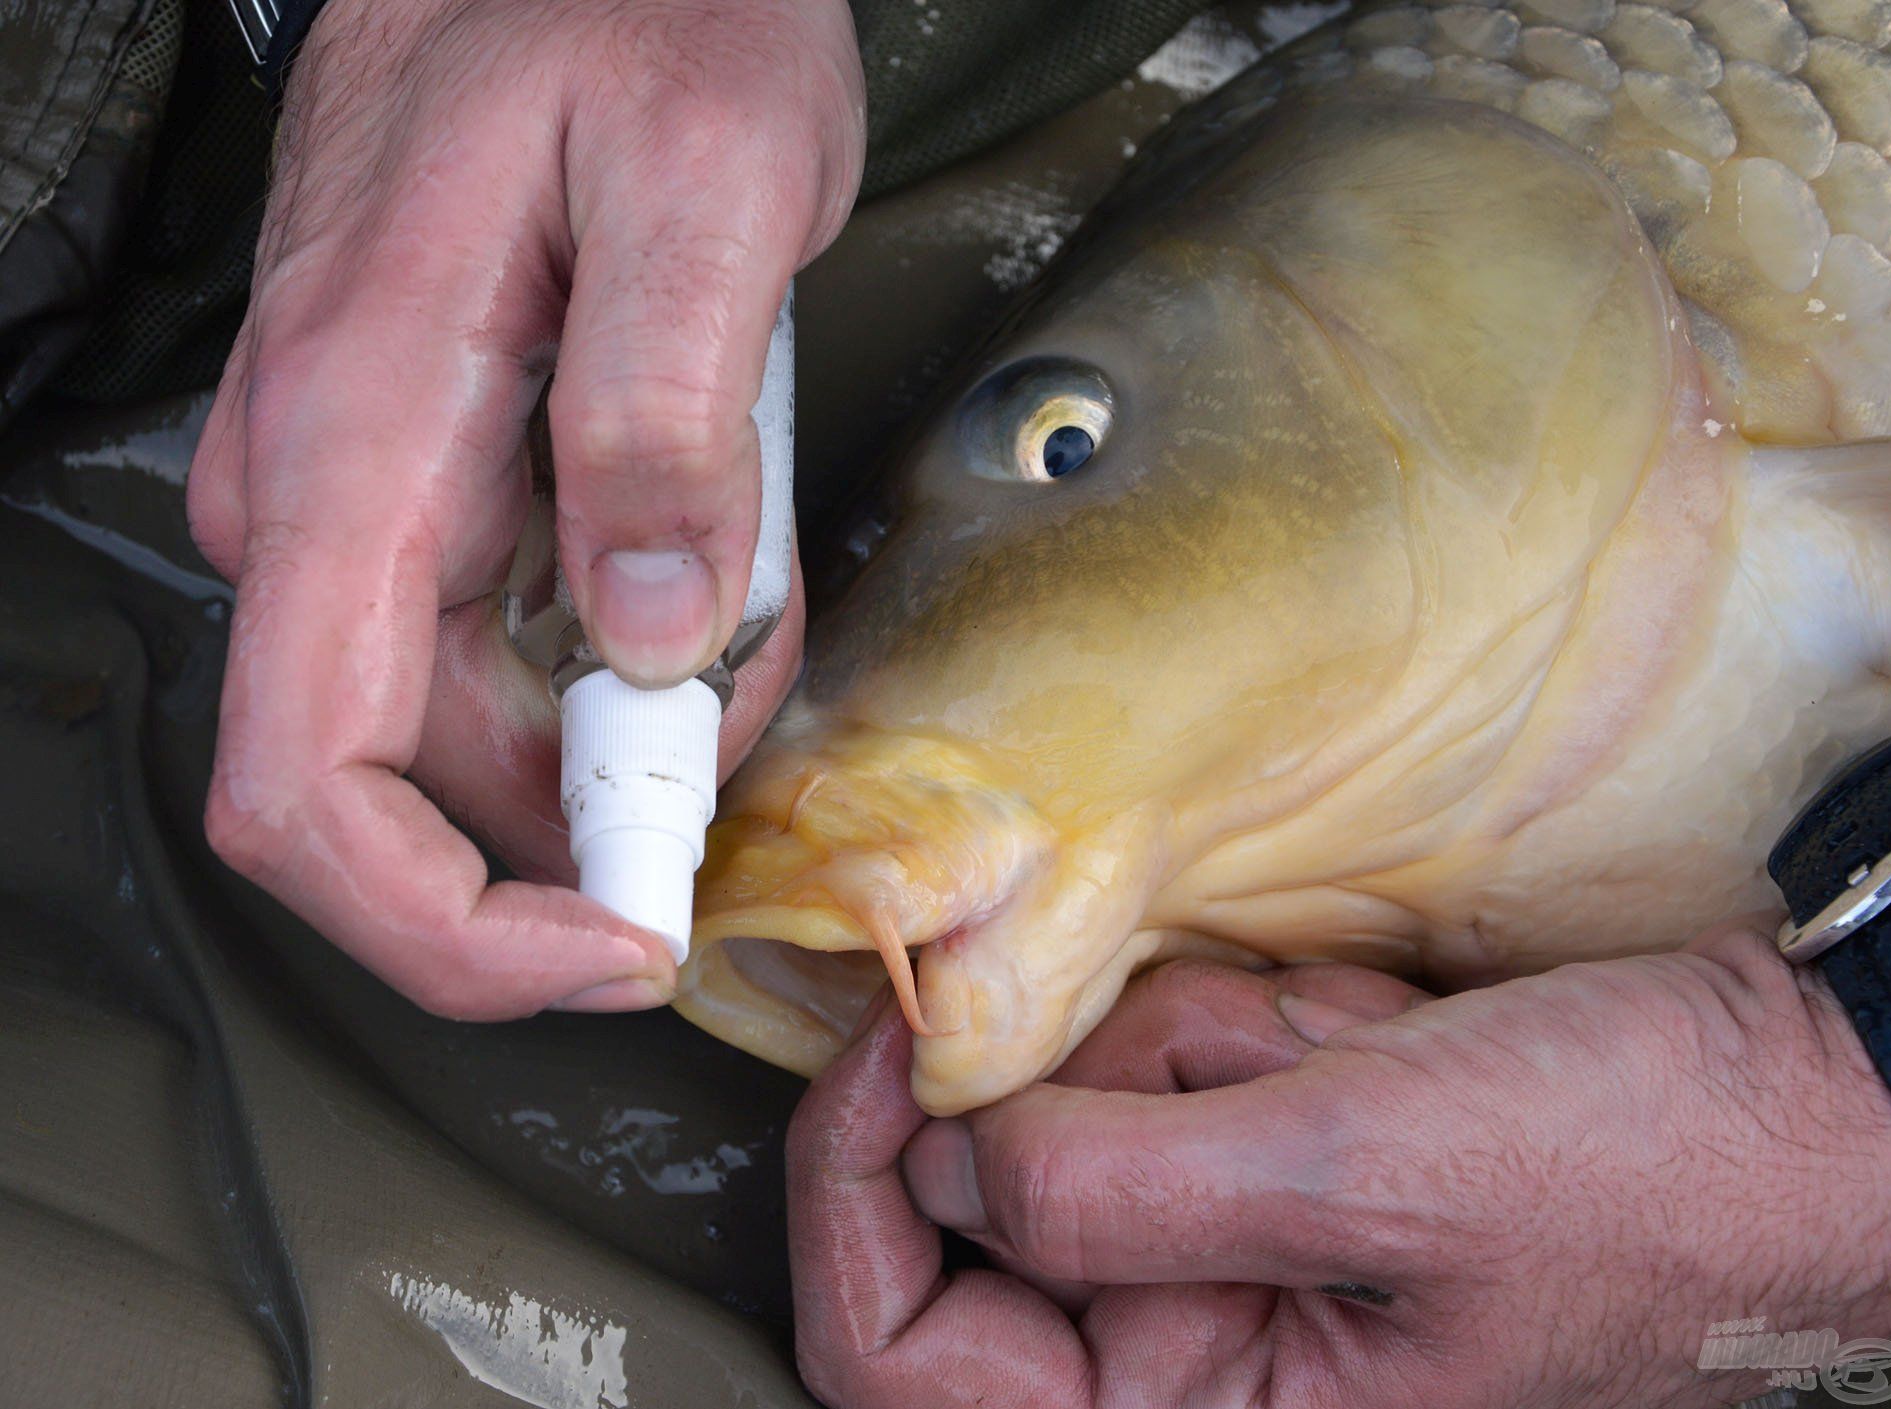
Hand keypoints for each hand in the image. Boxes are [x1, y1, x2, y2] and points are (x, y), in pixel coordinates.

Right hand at [186, 0, 861, 1015]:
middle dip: (591, 826)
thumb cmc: (632, 7)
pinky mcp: (429, 482)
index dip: (452, 929)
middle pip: (409, 789)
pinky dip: (627, 661)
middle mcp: (327, 492)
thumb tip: (645, 643)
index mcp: (357, 444)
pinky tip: (711, 579)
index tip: (610, 945)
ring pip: (477, 723)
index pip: (309, 789)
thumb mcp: (703, 188)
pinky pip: (511, 637)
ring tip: (747, 611)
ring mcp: (369, 495)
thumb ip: (662, 421)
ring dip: (629, 735)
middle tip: (742, 751)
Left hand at [788, 934, 1890, 1406]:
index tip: (889, 1045)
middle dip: (1114, 1085)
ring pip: (1092, 1099)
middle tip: (1261, 1047)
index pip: (903, 1362)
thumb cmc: (1650, 1173)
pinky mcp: (1269, 1153)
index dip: (852, 1195)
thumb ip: (1123, 1186)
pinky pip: (1180, 1057)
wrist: (1803, 1093)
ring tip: (1359, 1047)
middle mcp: (1192, 1352)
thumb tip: (935, 1154)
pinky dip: (1259, 1022)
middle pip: (996, 1194)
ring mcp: (1229, 1244)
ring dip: (1217, 1041)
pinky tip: (1375, 1034)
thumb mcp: (1371, 1178)